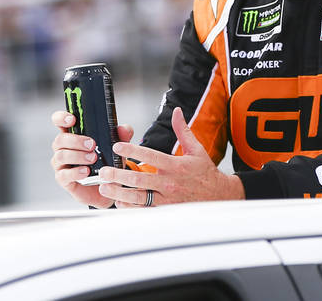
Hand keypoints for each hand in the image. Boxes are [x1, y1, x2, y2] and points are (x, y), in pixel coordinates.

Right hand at [51, 110, 133, 208]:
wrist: (109, 186)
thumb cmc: (109, 161)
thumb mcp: (118, 147)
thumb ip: (122, 135)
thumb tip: (123, 128)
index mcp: (74, 135)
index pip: (60, 122)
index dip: (62, 118)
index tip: (72, 119)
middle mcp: (64, 148)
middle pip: (60, 139)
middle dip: (76, 140)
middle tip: (92, 144)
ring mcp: (61, 164)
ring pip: (61, 155)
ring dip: (77, 156)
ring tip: (93, 158)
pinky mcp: (63, 179)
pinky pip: (63, 175)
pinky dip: (75, 172)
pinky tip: (86, 172)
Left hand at [98, 108, 243, 207]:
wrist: (218, 196)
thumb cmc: (205, 172)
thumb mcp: (196, 149)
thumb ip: (183, 130)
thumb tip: (177, 111)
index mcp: (176, 165)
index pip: (151, 156)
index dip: (133, 150)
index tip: (118, 146)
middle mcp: (170, 182)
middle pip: (139, 179)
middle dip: (118, 174)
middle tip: (104, 170)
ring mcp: (167, 198)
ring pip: (138, 197)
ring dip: (119, 192)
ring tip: (105, 186)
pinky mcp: (165, 209)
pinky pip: (144, 210)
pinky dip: (130, 206)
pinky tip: (119, 201)